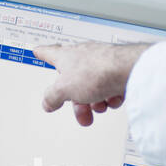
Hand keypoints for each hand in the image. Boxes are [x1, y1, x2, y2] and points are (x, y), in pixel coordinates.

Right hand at [33, 42, 152, 126]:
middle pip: (74, 82)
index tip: (37, 51)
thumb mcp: (64, 89)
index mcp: (66, 56)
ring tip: (100, 106)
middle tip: (82, 115)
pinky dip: (111, 97)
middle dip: (78, 102)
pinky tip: (113, 99)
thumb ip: (52, 97)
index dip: (41, 53)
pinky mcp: (118, 71)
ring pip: (93, 88)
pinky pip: (110, 88)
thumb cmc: (97, 71)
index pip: (49, 53)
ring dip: (95, 102)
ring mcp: (101, 64)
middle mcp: (83, 57)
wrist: (128, 70)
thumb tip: (47, 102)